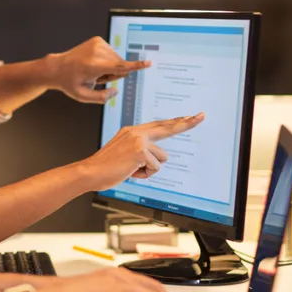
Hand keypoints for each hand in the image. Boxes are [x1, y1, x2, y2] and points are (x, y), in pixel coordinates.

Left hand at [46, 36, 150, 103]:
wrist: (57, 67)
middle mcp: (96, 52)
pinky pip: (112, 53)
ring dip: (109, 67)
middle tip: (95, 78)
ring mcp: (97, 44)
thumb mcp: (83, 96)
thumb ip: (102, 97)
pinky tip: (93, 63)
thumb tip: (115, 90)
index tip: (149, 63)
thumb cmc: (70, 83)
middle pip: (119, 65)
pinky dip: (106, 60)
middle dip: (113, 74)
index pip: (119, 67)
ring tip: (93, 70)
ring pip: (117, 59)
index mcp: (93, 66)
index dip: (135, 67)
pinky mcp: (98, 40)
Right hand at [82, 114, 204, 190]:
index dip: (175, 122)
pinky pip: (156, 168)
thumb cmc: (105, 168)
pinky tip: (130, 172)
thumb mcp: (123, 154)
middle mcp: (136, 132)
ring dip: (149, 169)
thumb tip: (157, 158)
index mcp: (132, 131)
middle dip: (186, 124)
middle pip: (168, 128)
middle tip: (202, 116)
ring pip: (162, 158)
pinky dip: (145, 175)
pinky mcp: (141, 151)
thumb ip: (139, 150)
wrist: (90, 172)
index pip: (159, 125)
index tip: (189, 117)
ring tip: (130, 170)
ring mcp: (139, 140)